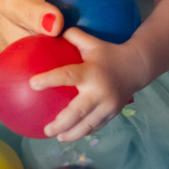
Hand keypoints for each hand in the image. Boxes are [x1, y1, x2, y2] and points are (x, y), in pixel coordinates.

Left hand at [28, 27, 147, 141]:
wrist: (136, 66)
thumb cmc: (107, 54)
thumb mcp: (91, 42)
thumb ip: (71, 36)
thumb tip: (48, 31)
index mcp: (91, 72)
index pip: (68, 76)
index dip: (49, 80)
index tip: (32, 84)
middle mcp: (100, 91)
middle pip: (78, 112)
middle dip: (61, 123)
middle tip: (46, 130)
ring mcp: (108, 105)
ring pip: (88, 124)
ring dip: (72, 133)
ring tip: (58, 137)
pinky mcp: (113, 113)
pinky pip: (96, 126)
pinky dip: (83, 132)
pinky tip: (71, 135)